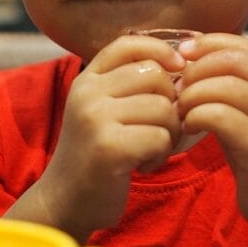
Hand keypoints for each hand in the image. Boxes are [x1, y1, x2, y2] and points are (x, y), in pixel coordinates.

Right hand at [35, 34, 184, 239]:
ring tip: (148, 149)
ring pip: (163, 108)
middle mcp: (87, 92)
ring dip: (167, 133)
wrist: (64, 202)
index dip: (159, 49)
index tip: (177, 66)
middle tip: (158, 129)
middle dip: (170, 103)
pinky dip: (160, 154)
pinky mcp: (109, 147)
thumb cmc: (96, 153)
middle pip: (156, 76)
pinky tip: (142, 165)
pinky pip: (159, 137)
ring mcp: (95, 118)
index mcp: (87, 79)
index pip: (128, 44)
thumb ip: (131, 84)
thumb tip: (183, 64)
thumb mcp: (104, 108)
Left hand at [177, 33, 247, 231]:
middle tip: (178, 86)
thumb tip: (192, 57)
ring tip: (181, 109)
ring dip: (194, 93)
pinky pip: (222, 117)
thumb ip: (232, 87)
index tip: (183, 51)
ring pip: (227, 87)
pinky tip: (188, 126)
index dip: (210, 43)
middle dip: (199, 68)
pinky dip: (197, 115)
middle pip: (235, 62)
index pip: (245, 46)